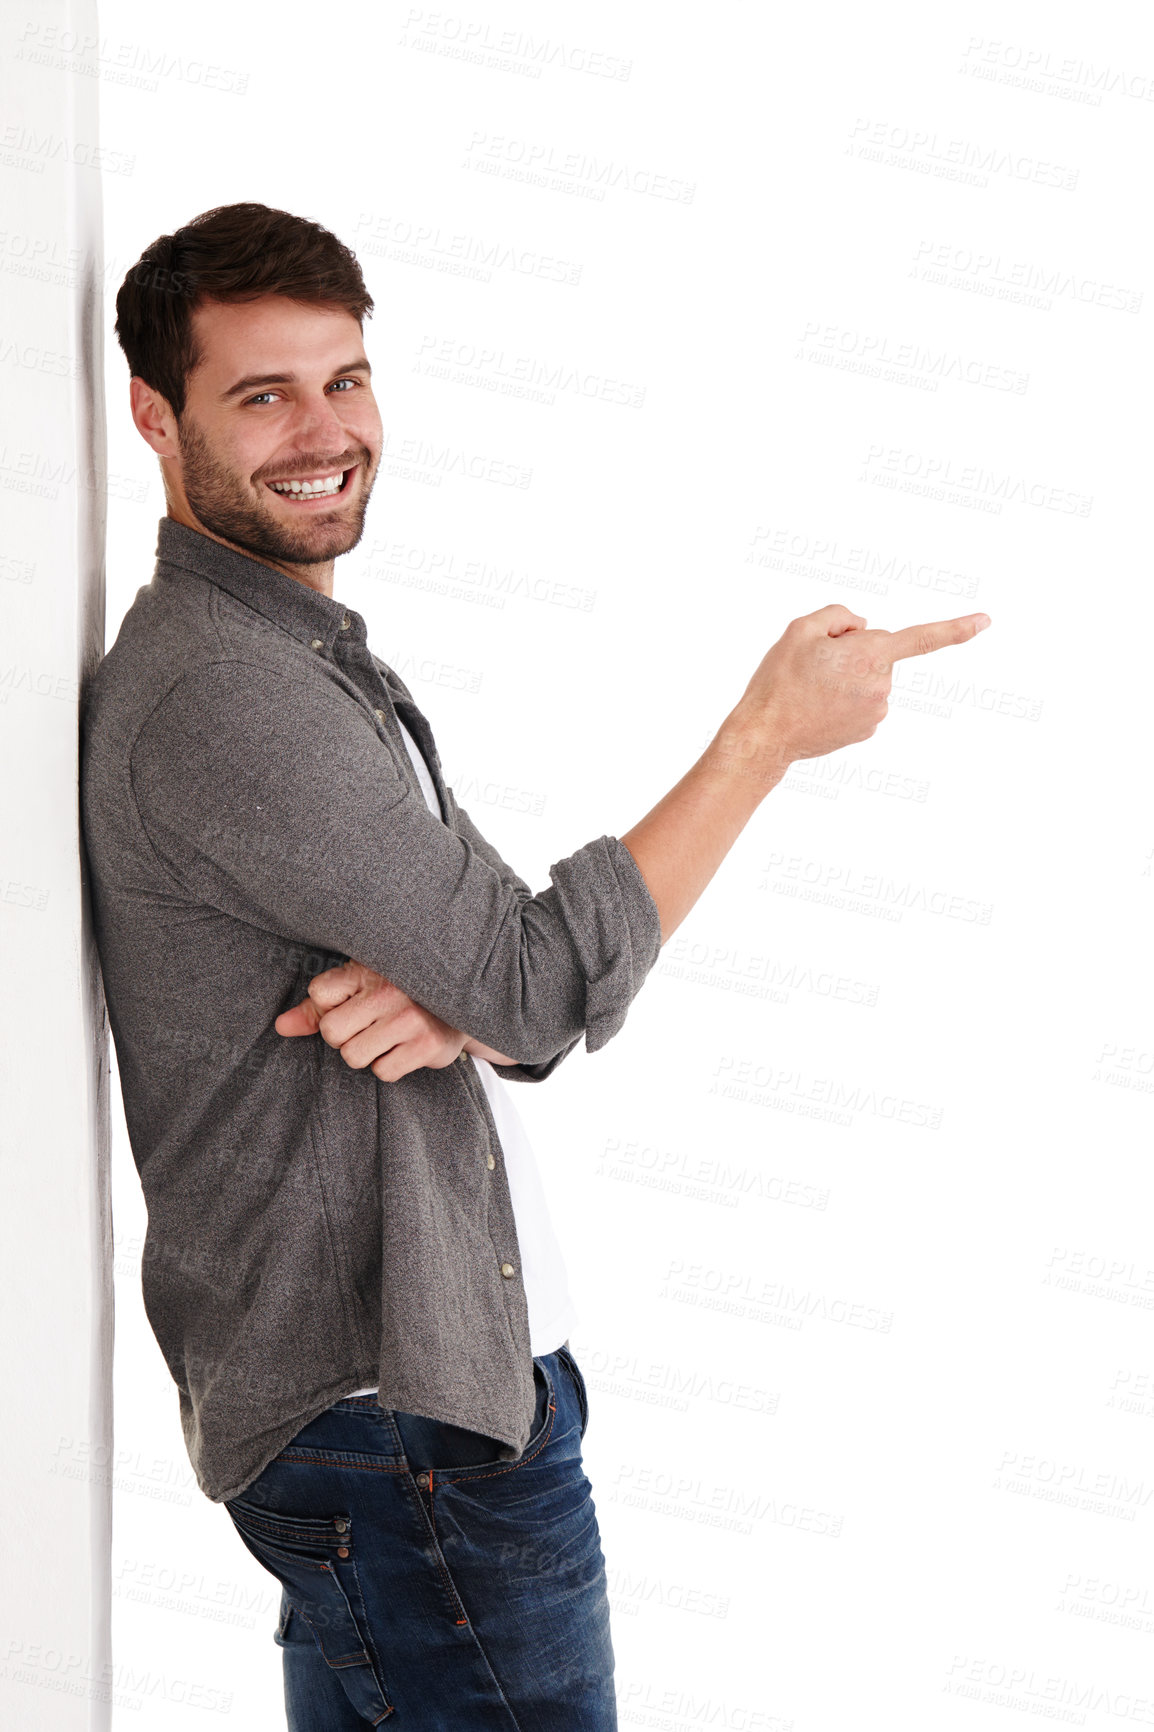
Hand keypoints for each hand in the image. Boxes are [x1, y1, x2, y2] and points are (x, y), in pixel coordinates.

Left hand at [274, 960, 515, 1080]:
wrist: (464, 1002)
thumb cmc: (401, 992)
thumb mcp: (361, 986)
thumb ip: (319, 1008)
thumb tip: (281, 1027)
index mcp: (369, 968)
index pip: (319, 994)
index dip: (330, 1007)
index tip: (351, 1003)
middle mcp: (389, 990)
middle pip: (332, 1032)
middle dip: (345, 1037)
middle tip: (368, 1026)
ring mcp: (409, 1018)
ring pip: (353, 1056)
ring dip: (367, 1054)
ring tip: (387, 1037)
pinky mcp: (427, 1045)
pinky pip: (383, 1072)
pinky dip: (390, 1066)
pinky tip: (404, 1048)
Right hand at [731, 603, 990, 765]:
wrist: (766, 735)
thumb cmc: (779, 680)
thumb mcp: (800, 629)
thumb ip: (840, 615)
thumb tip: (862, 630)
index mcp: (871, 655)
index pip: (922, 638)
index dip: (957, 629)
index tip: (986, 621)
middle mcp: (882, 685)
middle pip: (877, 654)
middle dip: (851, 653)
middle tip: (813, 667)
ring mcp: (877, 711)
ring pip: (868, 678)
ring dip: (846, 678)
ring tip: (811, 690)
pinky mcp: (868, 729)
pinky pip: (863, 701)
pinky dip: (844, 699)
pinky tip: (819, 707)